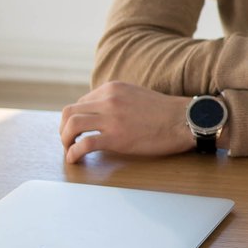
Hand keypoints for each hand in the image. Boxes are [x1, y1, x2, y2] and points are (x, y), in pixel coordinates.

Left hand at [60, 81, 194, 161]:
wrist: (185, 120)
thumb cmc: (166, 112)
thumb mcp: (136, 95)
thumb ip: (117, 100)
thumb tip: (104, 115)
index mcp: (112, 88)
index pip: (81, 102)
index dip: (75, 118)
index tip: (77, 131)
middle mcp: (108, 99)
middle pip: (69, 111)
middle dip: (63, 129)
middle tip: (68, 141)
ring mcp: (111, 117)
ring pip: (71, 125)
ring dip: (64, 140)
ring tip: (69, 150)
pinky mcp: (116, 137)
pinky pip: (84, 144)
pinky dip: (73, 153)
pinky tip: (74, 160)